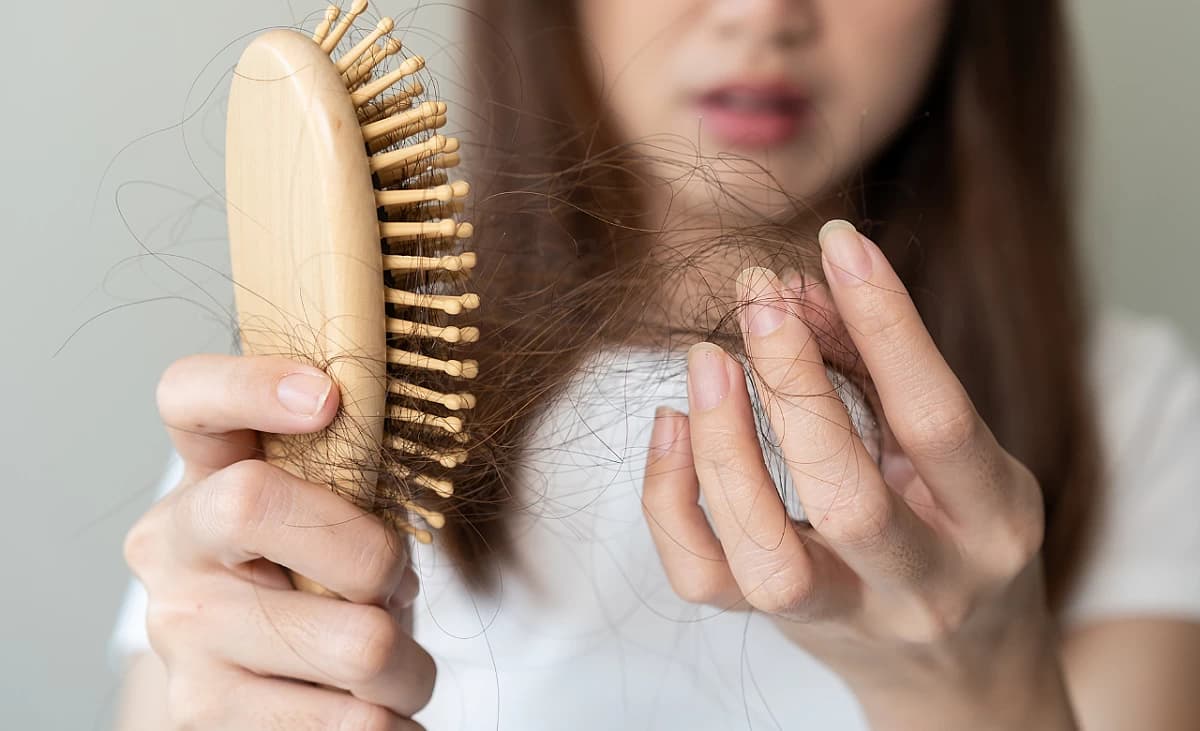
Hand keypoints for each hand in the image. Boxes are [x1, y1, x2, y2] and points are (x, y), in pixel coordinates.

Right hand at [124, 354, 433, 728]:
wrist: (255, 685)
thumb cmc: (316, 578)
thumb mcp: (330, 514)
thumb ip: (354, 480)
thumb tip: (408, 477)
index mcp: (206, 472)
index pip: (190, 397)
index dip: (250, 383)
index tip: (327, 398)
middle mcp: (174, 546)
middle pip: (265, 507)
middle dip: (376, 557)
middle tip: (393, 587)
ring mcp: (181, 632)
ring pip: (357, 642)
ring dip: (408, 663)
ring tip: (393, 665)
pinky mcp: (202, 711)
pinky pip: (352, 723)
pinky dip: (391, 722)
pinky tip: (373, 710)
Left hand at [642, 222, 1074, 727]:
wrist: (959, 670)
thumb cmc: (958, 530)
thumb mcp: (950, 448)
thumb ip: (877, 366)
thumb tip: (795, 288)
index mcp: (990, 520)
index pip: (936, 417)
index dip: (886, 324)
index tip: (838, 244)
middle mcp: (925, 583)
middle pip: (846, 498)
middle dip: (792, 385)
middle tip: (758, 298)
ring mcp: (850, 619)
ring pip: (767, 559)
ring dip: (723, 445)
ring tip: (709, 359)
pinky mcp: (783, 631)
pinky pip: (704, 578)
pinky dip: (670, 498)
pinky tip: (673, 424)